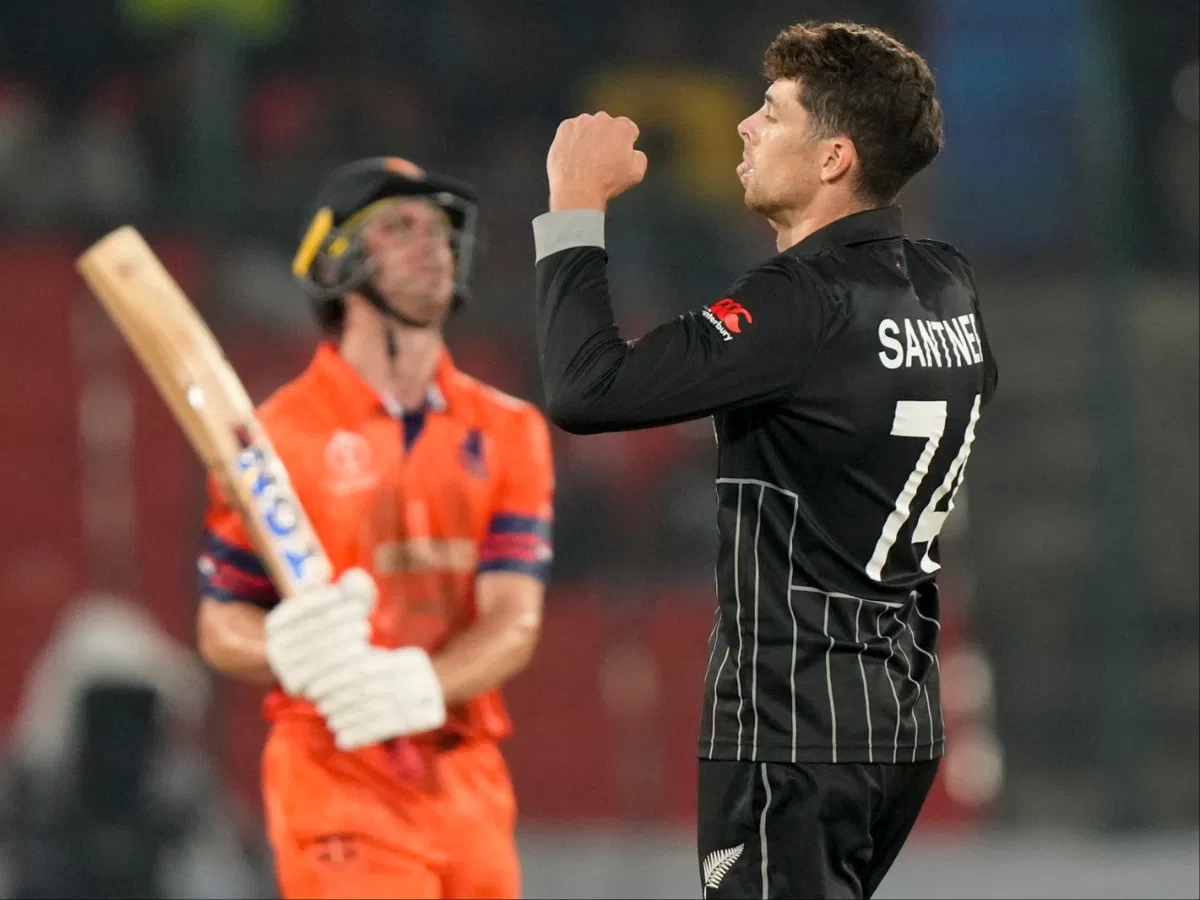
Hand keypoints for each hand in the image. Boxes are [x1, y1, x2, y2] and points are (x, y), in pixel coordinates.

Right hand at [264, 567, 375, 696]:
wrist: (335, 666)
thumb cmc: (340, 624)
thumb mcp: (344, 604)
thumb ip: (349, 587)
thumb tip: (353, 577)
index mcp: (276, 623)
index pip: (297, 608)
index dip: (320, 599)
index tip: (343, 594)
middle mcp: (273, 646)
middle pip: (306, 630)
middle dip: (335, 620)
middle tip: (361, 614)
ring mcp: (282, 669)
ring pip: (313, 654)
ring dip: (341, 641)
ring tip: (365, 630)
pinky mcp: (295, 687)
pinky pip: (318, 677)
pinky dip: (342, 666)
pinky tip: (363, 655)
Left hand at [307, 646, 446, 750]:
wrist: (445, 687)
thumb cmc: (402, 678)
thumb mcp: (387, 664)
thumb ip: (362, 666)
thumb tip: (321, 671)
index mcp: (409, 659)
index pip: (366, 667)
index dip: (337, 678)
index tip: (315, 687)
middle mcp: (421, 676)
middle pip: (372, 689)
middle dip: (342, 699)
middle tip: (321, 706)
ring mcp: (428, 696)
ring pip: (379, 710)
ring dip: (350, 718)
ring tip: (331, 722)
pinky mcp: (431, 718)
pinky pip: (388, 729)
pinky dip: (362, 735)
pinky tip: (343, 740)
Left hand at [546, 112, 647, 210]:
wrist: (578, 190)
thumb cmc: (607, 182)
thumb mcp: (636, 173)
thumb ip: (639, 156)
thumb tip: (633, 151)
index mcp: (623, 127)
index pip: (629, 131)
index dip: (625, 146)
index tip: (618, 158)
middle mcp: (603, 119)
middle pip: (607, 128)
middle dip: (606, 140)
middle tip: (601, 161)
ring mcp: (582, 122)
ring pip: (588, 128)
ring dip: (589, 139)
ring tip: (585, 162)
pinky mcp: (565, 128)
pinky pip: (571, 132)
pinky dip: (572, 141)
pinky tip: (573, 157)